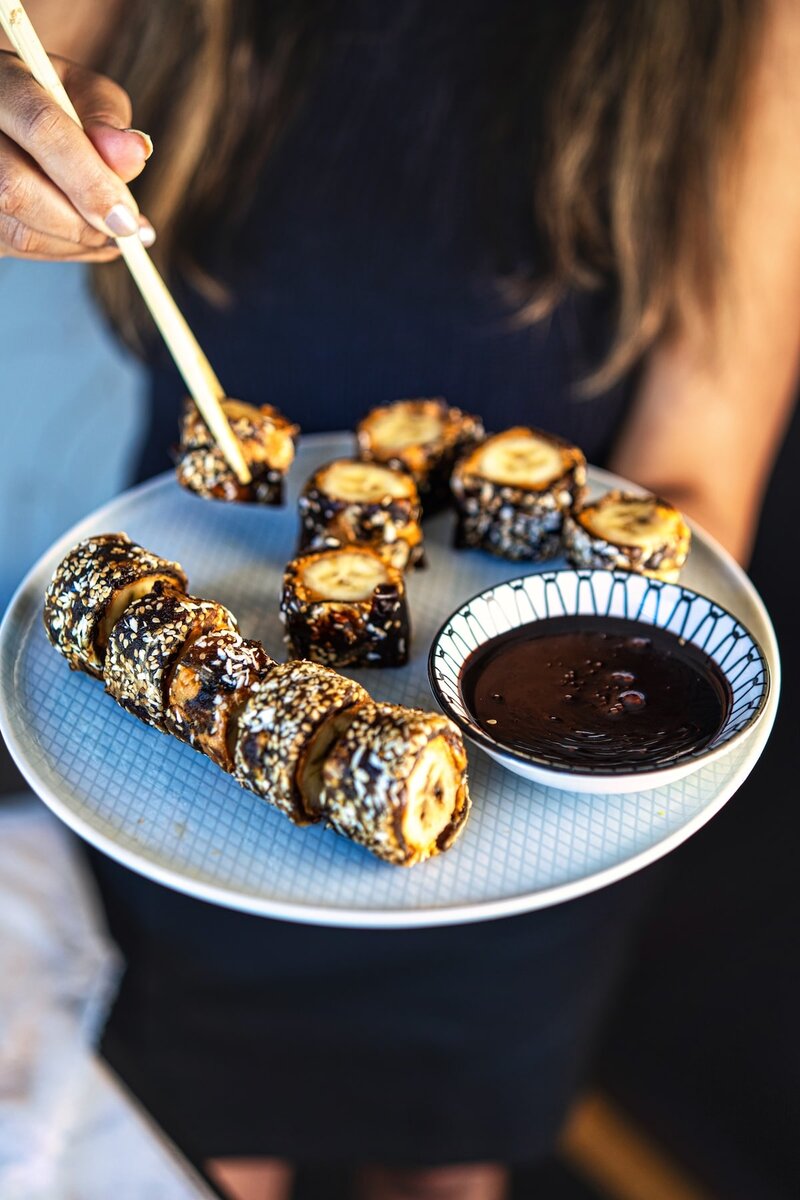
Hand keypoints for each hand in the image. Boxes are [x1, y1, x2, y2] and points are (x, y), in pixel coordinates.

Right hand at [0, 50, 153, 261]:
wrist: (9, 117)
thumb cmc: (53, 101)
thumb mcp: (83, 92)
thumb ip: (106, 119)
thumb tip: (136, 154)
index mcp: (1, 81)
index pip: (42, 129)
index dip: (89, 181)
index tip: (128, 219)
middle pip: (16, 189)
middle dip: (81, 223)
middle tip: (126, 232)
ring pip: (16, 229)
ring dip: (76, 244)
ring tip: (113, 236)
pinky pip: (15, 248)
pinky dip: (61, 251)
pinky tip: (87, 239)